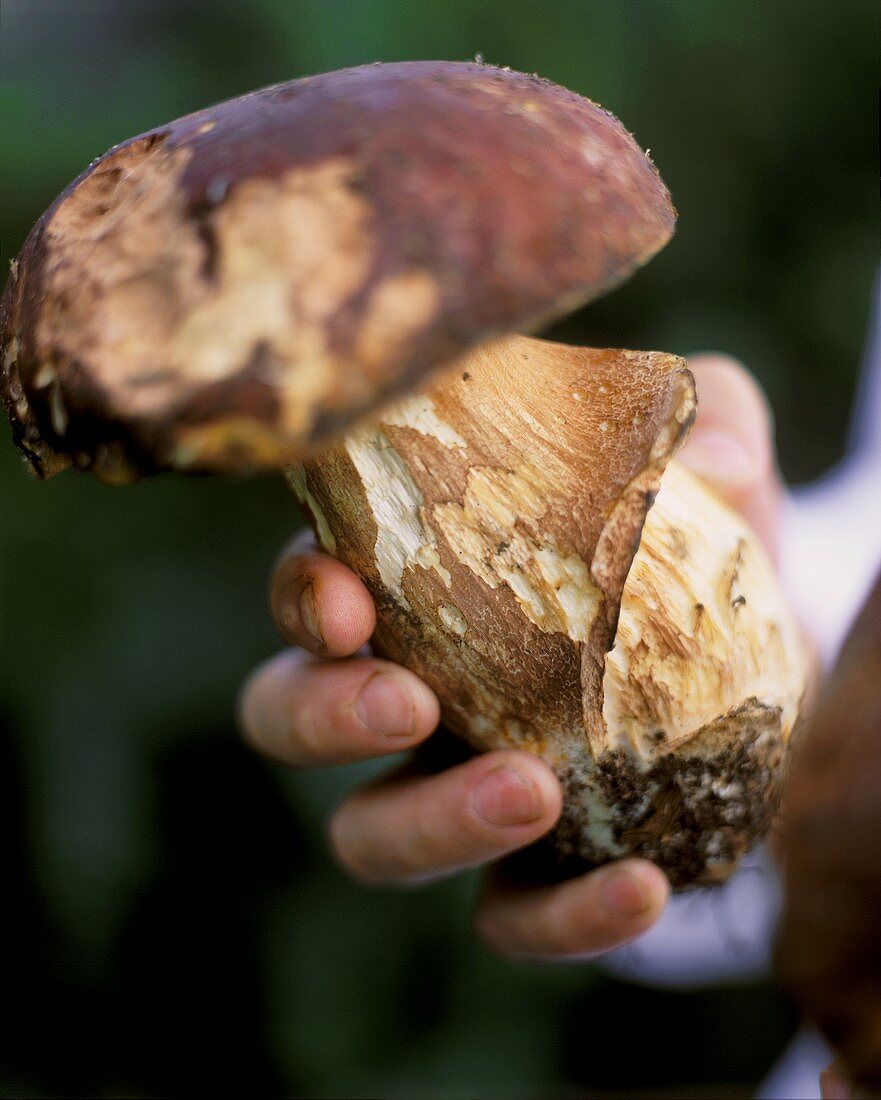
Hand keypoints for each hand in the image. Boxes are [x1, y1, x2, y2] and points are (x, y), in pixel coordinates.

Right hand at [238, 353, 780, 960]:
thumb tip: (714, 468)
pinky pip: (509, 919)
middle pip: (289, 717)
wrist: (760, 663)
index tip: (347, 602)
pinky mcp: (530, 874)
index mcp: (410, 582)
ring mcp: (452, 788)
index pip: (310, 586)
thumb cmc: (694, 544)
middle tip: (408, 704)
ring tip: (527, 794)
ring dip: (430, 824)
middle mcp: (406, 689)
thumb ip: (711, 427)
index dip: (305, 599)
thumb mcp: (708, 465)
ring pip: (370, 836)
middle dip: (327, 716)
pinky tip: (638, 887)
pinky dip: (561, 917)